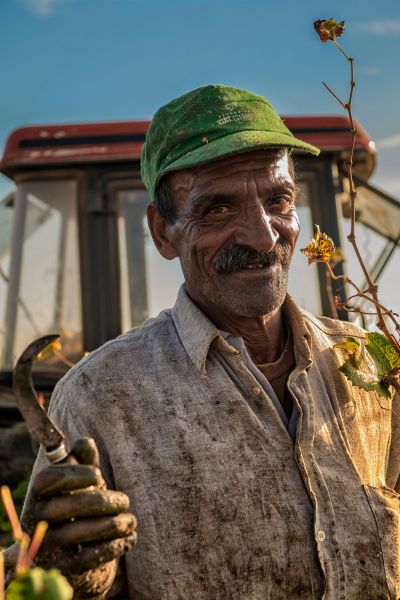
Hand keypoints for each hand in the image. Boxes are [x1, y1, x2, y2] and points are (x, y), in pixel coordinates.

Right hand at [20, 437, 136, 597]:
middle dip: (107, 501)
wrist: (63, 552)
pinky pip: (93, 556)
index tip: (98, 475)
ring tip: (131, 520)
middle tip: (125, 501)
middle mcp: (37, 519)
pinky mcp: (65, 567)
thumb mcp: (76, 482)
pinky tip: (129, 538)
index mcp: (37, 494)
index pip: (50, 478)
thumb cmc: (74, 504)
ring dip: (116, 523)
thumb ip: (82, 461)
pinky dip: (116, 545)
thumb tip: (85, 441)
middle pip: (73, 505)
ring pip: (85, 531)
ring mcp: (49, 545)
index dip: (77, 474)